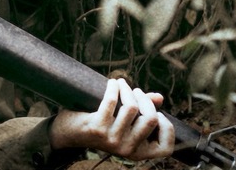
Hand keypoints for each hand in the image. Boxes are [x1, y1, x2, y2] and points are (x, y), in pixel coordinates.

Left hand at [48, 78, 174, 159]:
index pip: (166, 148)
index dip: (167, 127)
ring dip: (128, 90)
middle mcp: (127, 150)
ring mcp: (112, 140)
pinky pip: (112, 102)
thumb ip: (143, 112)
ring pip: (131, 108)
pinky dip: (114, 88)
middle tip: (135, 91)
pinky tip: (112, 83)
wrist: (68, 133)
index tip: (157, 113)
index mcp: (138, 153)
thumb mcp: (125, 123)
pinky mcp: (97, 128)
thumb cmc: (102, 126)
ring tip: (122, 84)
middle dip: (144, 99)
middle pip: (150, 119)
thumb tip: (159, 97)